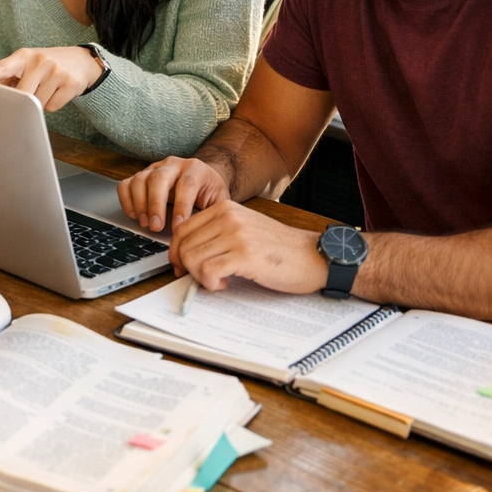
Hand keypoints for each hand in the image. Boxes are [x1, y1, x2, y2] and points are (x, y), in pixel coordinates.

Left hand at [0, 46, 102, 111]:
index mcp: (24, 56)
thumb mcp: (28, 64)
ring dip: (40, 102)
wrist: (81, 61)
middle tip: (31, 92)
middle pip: (21, 94)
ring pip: (37, 103)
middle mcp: (40, 60)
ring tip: (47, 88)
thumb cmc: (47, 65)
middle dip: (23, 100)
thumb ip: (9, 77)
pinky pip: (52, 106)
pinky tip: (58, 91)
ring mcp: (56, 71)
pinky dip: (53, 104)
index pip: (4, 66)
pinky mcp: (70, 83)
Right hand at [118, 156, 231, 232]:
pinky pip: (126, 184)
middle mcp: (173, 165)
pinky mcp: (141, 175)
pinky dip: (126, 200)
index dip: (181, 207)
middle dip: (155, 205)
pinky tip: (134, 215)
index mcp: (195, 169)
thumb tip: (205, 230)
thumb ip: (214, 211)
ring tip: (145, 223)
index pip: (186, 185)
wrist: (202, 176)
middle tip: (155, 227)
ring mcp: (154, 168)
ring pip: (140, 180)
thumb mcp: (219, 199)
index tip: (178, 228)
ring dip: (139, 204)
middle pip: (158, 179)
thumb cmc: (209, 191)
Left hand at [170, 201, 325, 293]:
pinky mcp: (244, 255)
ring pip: (191, 258)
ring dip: (200, 277)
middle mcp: (228, 217)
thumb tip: (186, 252)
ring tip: (219, 280)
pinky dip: (211, 284)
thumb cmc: (280, 248)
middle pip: (183, 244)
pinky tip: (226, 284)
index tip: (183, 266)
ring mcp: (236, 235)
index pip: (182, 228)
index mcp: (225, 208)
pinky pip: (207, 272)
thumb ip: (218, 233)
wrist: (314, 256)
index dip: (177, 251)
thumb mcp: (245, 229)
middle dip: (185, 267)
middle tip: (201, 278)